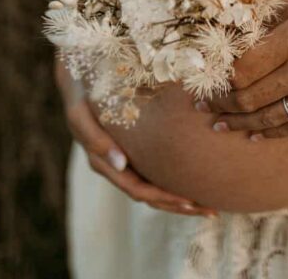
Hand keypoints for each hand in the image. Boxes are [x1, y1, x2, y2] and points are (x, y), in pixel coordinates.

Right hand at [56, 63, 216, 216]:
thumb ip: (96, 139)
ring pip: (154, 187)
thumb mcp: (81, 114)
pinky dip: (172, 179)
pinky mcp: (133, 147)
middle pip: (150, 196)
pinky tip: (193, 177)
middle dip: (179, 205)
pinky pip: (153, 170)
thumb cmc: (82, 94)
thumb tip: (121, 163)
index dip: (164, 198)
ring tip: (209, 204)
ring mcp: (124, 159)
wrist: (78, 78)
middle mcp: (115, 166)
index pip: (138, 190)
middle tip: (210, 210)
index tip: (190, 201)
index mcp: (103, 162)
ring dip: (179, 198)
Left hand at [204, 0, 287, 138]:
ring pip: (270, 118)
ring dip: (241, 123)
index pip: (243, 69)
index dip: (220, 80)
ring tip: (222, 124)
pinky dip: (273, 132)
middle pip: (251, 97)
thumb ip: (271, 30)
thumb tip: (236, 46)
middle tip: (205, 107)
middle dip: (223, 104)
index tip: (206, 82)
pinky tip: (255, 133)